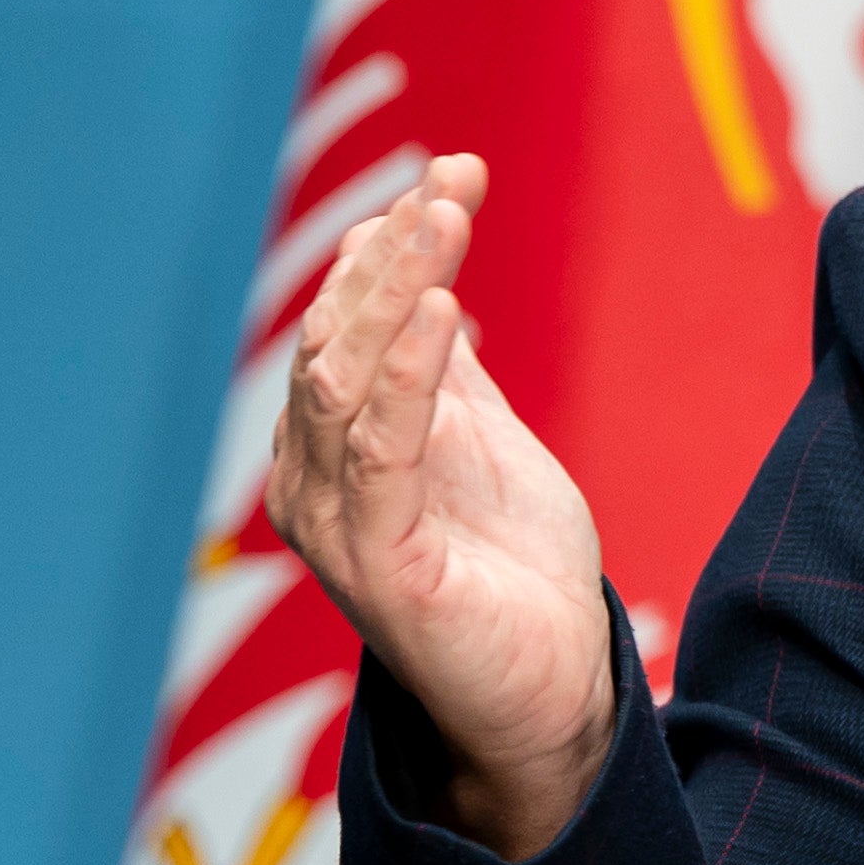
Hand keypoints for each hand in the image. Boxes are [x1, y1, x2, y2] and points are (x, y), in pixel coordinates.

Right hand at [264, 155, 618, 858]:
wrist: (552, 692)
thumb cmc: (513, 572)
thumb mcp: (485, 441)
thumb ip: (447, 368)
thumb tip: (428, 267)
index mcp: (327, 447)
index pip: (345, 321)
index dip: (393, 243)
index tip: (455, 172)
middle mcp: (311, 482)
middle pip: (336, 338)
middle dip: (396, 252)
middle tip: (455, 176)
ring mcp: (336, 527)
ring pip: (346, 381)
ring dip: (400, 291)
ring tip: (448, 216)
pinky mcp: (378, 570)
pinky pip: (384, 455)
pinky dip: (408, 376)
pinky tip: (449, 313)